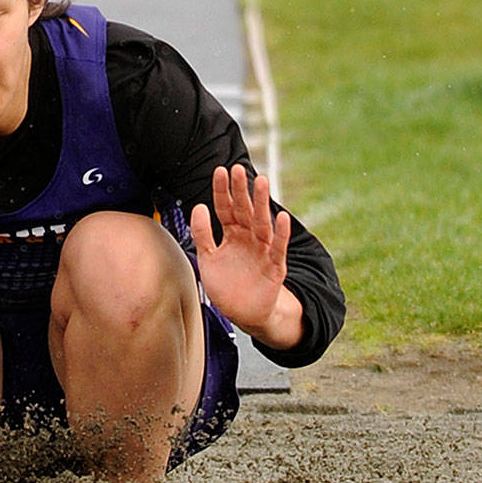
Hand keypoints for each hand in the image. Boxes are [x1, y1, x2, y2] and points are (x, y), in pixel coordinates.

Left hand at [189, 165, 291, 338]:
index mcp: (231, 234)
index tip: (220, 171)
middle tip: (238, 169)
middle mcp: (248, 238)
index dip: (222, 191)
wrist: (243, 313)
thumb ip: (202, 233)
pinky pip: (278, 248)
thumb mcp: (207, 258)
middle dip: (242, 190)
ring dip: (262, 203)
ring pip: (262, 223)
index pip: (226, 207)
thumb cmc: (225, 284)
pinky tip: (282, 217)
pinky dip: (281, 233)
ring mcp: (262, 250)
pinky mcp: (274, 267)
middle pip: (245, 210)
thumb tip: (199, 206)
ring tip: (262, 182)